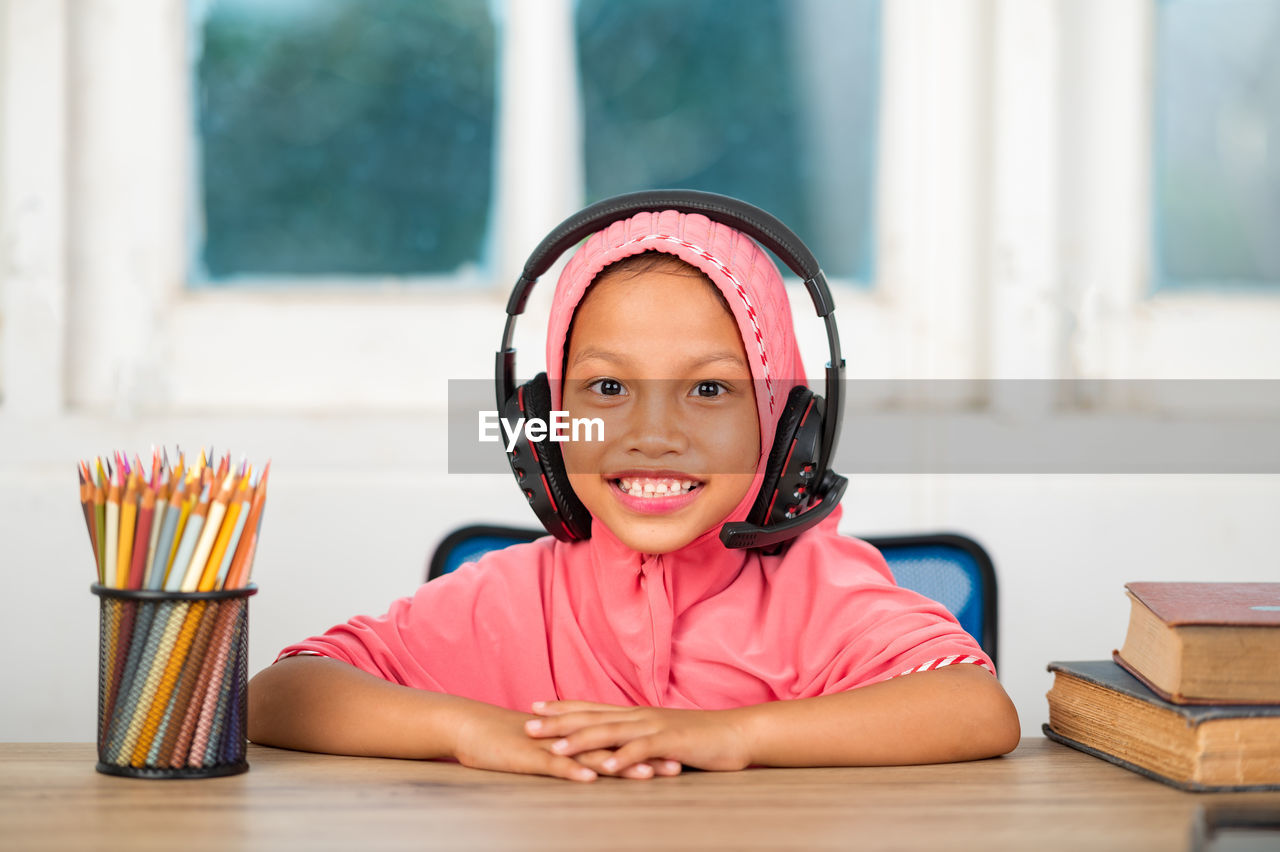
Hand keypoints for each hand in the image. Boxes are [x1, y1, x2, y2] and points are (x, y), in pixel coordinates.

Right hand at [450, 702, 674, 782]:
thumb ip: (571, 753)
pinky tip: (592, 778)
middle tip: (678, 765)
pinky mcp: (530, 756)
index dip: (647, 748)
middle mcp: (570, 737)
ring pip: (592, 755)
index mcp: (575, 735)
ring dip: (620, 765)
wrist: (471, 727)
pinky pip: (555, 765)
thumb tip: (594, 764)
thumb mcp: (546, 747)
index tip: (675, 755)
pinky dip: (574, 771)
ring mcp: (552, 746)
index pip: (618, 741)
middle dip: (646, 757)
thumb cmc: (508, 741)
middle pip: (614, 747)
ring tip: (648, 774)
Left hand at [524, 700, 752, 774]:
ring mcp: (654, 728)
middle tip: (528, 725)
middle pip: (592, 717)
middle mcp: (639, 716)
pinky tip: (603, 767)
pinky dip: (621, 758)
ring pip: (611, 731)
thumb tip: (612, 744)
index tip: (534, 706)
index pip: (591, 706)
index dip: (562, 706)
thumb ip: (636, 738)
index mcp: (636, 714)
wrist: (736, 734)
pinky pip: (642, 751)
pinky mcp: (671, 742)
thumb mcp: (661, 735)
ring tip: (555, 748)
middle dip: (558, 722)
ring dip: (581, 740)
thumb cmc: (699, 738)